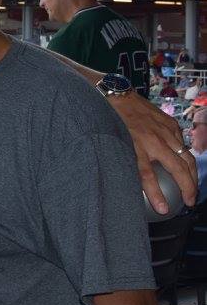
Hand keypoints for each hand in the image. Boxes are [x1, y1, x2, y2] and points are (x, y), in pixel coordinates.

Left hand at [107, 91, 197, 213]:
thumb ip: (121, 162)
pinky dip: (186, 156)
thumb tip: (122, 183)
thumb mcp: (111, 143)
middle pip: (178, 168)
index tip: (163, 209)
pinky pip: (182, 143)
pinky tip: (185, 165)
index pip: (147, 176)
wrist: (116, 95)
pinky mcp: (170, 123)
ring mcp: (165, 130)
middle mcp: (153, 139)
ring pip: (186, 157)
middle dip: (188, 187)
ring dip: (192, 174)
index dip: (156, 194)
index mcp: (135, 146)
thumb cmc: (110, 121)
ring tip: (193, 187)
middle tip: (189, 201)